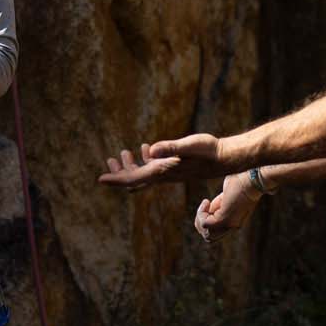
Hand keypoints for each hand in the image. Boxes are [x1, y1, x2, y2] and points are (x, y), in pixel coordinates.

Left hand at [97, 133, 225, 188]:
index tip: (99, 179)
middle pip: (135, 179)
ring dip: (131, 166)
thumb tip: (151, 150)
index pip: (134, 179)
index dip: (116, 179)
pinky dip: (145, 160)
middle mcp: (163, 175)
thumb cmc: (209, 151)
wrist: (225, 158)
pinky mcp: (175, 167)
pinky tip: (146, 148)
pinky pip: (154, 168)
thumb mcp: (189, 146)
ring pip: (144, 174)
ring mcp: (169, 173)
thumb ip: (170, 148)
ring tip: (122, 153)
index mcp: (162, 171)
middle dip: (119, 173)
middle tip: (109, 161)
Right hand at [195, 171, 261, 240]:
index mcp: (234, 222)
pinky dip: (201, 213)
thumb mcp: (227, 195)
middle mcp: (232, 226)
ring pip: (207, 234)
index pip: (215, 233)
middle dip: (200, 223)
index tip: (209, 204)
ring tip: (205, 205)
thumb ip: (219, 204)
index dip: (207, 220)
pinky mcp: (224, 219)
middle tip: (204, 208)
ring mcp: (228, 224)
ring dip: (200, 219)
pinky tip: (206, 201)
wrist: (253, 180)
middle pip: (210, 237)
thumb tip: (210, 208)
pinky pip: (205, 224)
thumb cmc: (242, 182)